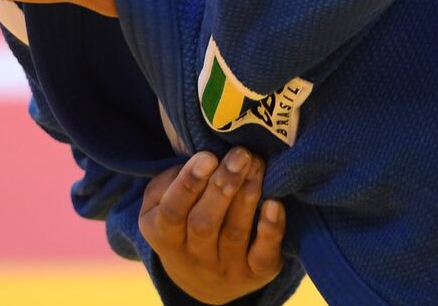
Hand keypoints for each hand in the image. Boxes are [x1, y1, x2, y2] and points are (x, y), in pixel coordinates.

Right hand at [139, 147, 285, 304]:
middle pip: (203, 224)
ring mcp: (225, 269)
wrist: (207, 283)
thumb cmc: (185, 224)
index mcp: (164, 236)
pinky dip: (270, 230)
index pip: (171, 212)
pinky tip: (275, 204)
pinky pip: (263, 256)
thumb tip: (201, 159)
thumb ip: (171, 181)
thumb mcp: (162, 206)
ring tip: (256, 165)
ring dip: (247, 196)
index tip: (208, 157)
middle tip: (240, 155)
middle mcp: (193, 257)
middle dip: (222, 186)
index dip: (188, 184)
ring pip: (234, 233)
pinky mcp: (256, 274)